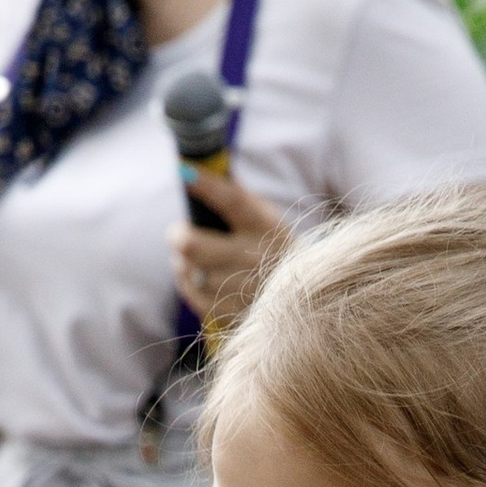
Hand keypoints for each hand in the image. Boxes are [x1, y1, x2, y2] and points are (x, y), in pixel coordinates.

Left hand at [166, 161, 288, 324]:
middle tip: (178, 233)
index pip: (232, 200)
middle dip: (178, 235)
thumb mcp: (268, 221)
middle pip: (192, 244)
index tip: (184, 172)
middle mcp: (254, 257)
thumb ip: (238, 199)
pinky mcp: (232, 314)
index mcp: (266, 226)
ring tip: (190, 258)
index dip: (206, 185)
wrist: (307, 302)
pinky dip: (187, 282)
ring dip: (182, 261)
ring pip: (188, 270)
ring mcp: (242, 289)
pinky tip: (193, 276)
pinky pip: (192, 294)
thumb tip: (199, 173)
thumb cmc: (274, 250)